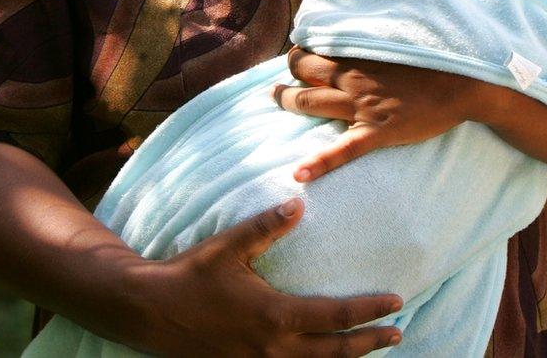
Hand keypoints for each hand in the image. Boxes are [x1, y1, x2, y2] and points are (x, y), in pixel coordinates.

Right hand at [126, 198, 403, 355]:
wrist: (149, 312)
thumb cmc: (191, 276)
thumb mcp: (229, 246)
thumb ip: (266, 226)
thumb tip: (298, 204)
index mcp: (275, 315)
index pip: (336, 316)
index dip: (369, 311)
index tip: (396, 303)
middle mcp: (273, 347)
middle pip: (335, 352)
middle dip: (369, 343)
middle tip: (397, 334)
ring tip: (369, 349)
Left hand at [272, 47, 491, 181]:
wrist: (464, 85)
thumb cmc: (436, 62)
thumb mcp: (401, 43)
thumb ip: (376, 42)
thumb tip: (360, 36)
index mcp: (360, 57)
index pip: (315, 50)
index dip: (300, 53)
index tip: (298, 55)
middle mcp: (353, 79)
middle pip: (304, 72)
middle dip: (288, 72)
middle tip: (281, 78)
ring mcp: (362, 107)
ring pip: (310, 102)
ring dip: (286, 100)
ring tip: (275, 98)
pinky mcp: (376, 132)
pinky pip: (342, 150)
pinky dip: (318, 163)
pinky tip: (297, 174)